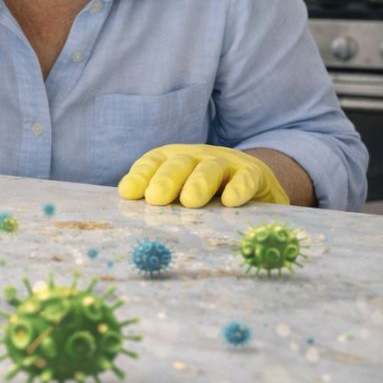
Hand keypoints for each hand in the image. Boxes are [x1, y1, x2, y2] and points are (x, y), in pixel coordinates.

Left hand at [118, 144, 289, 207]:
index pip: (152, 164)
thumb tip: (131, 224)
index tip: (128, 193)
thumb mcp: (180, 196)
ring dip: (198, 183)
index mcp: (172, 162)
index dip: (140, 176)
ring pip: (210, 168)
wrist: (254, 183)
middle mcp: (196, 158)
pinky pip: (246, 178)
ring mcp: (225, 163)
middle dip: (165, 180)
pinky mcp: (253, 173)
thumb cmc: (207, 195)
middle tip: (156, 199)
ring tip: (190, 201)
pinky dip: (239, 187)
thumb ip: (160, 204)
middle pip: (178, 165)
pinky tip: (231, 201)